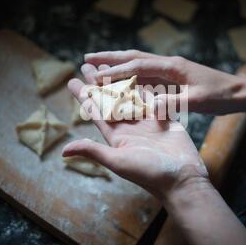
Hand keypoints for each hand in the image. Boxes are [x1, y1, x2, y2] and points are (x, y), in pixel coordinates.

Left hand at [61, 65, 208, 200]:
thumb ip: (93, 151)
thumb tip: (63, 151)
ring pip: (129, 96)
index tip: (72, 81)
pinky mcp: (163, 119)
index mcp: (116, 136)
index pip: (95, 111)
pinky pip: (151, 98)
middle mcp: (129, 127)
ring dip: (119, 81)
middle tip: (87, 65)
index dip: (83, 96)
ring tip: (109, 65)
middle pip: (110, 99)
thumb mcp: (118, 161)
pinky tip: (138, 74)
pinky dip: (144, 86)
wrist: (182, 178)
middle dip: (98, 83)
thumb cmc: (149, 173)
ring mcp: (147, 122)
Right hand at [84, 50, 242, 114]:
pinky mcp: (172, 77)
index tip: (96, 75)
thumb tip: (151, 106)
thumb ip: (175, 102)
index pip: (138, 65)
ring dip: (117, 64)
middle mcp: (168, 64)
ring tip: (97, 65)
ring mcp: (170, 69)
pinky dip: (130, 74)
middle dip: (109, 58)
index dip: (116, 71)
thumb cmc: (221, 96)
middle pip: (133, 57)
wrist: (238, 92)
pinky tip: (121, 79)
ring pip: (138, 63)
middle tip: (87, 58)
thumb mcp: (199, 101)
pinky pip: (146, 74)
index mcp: (172, 67)